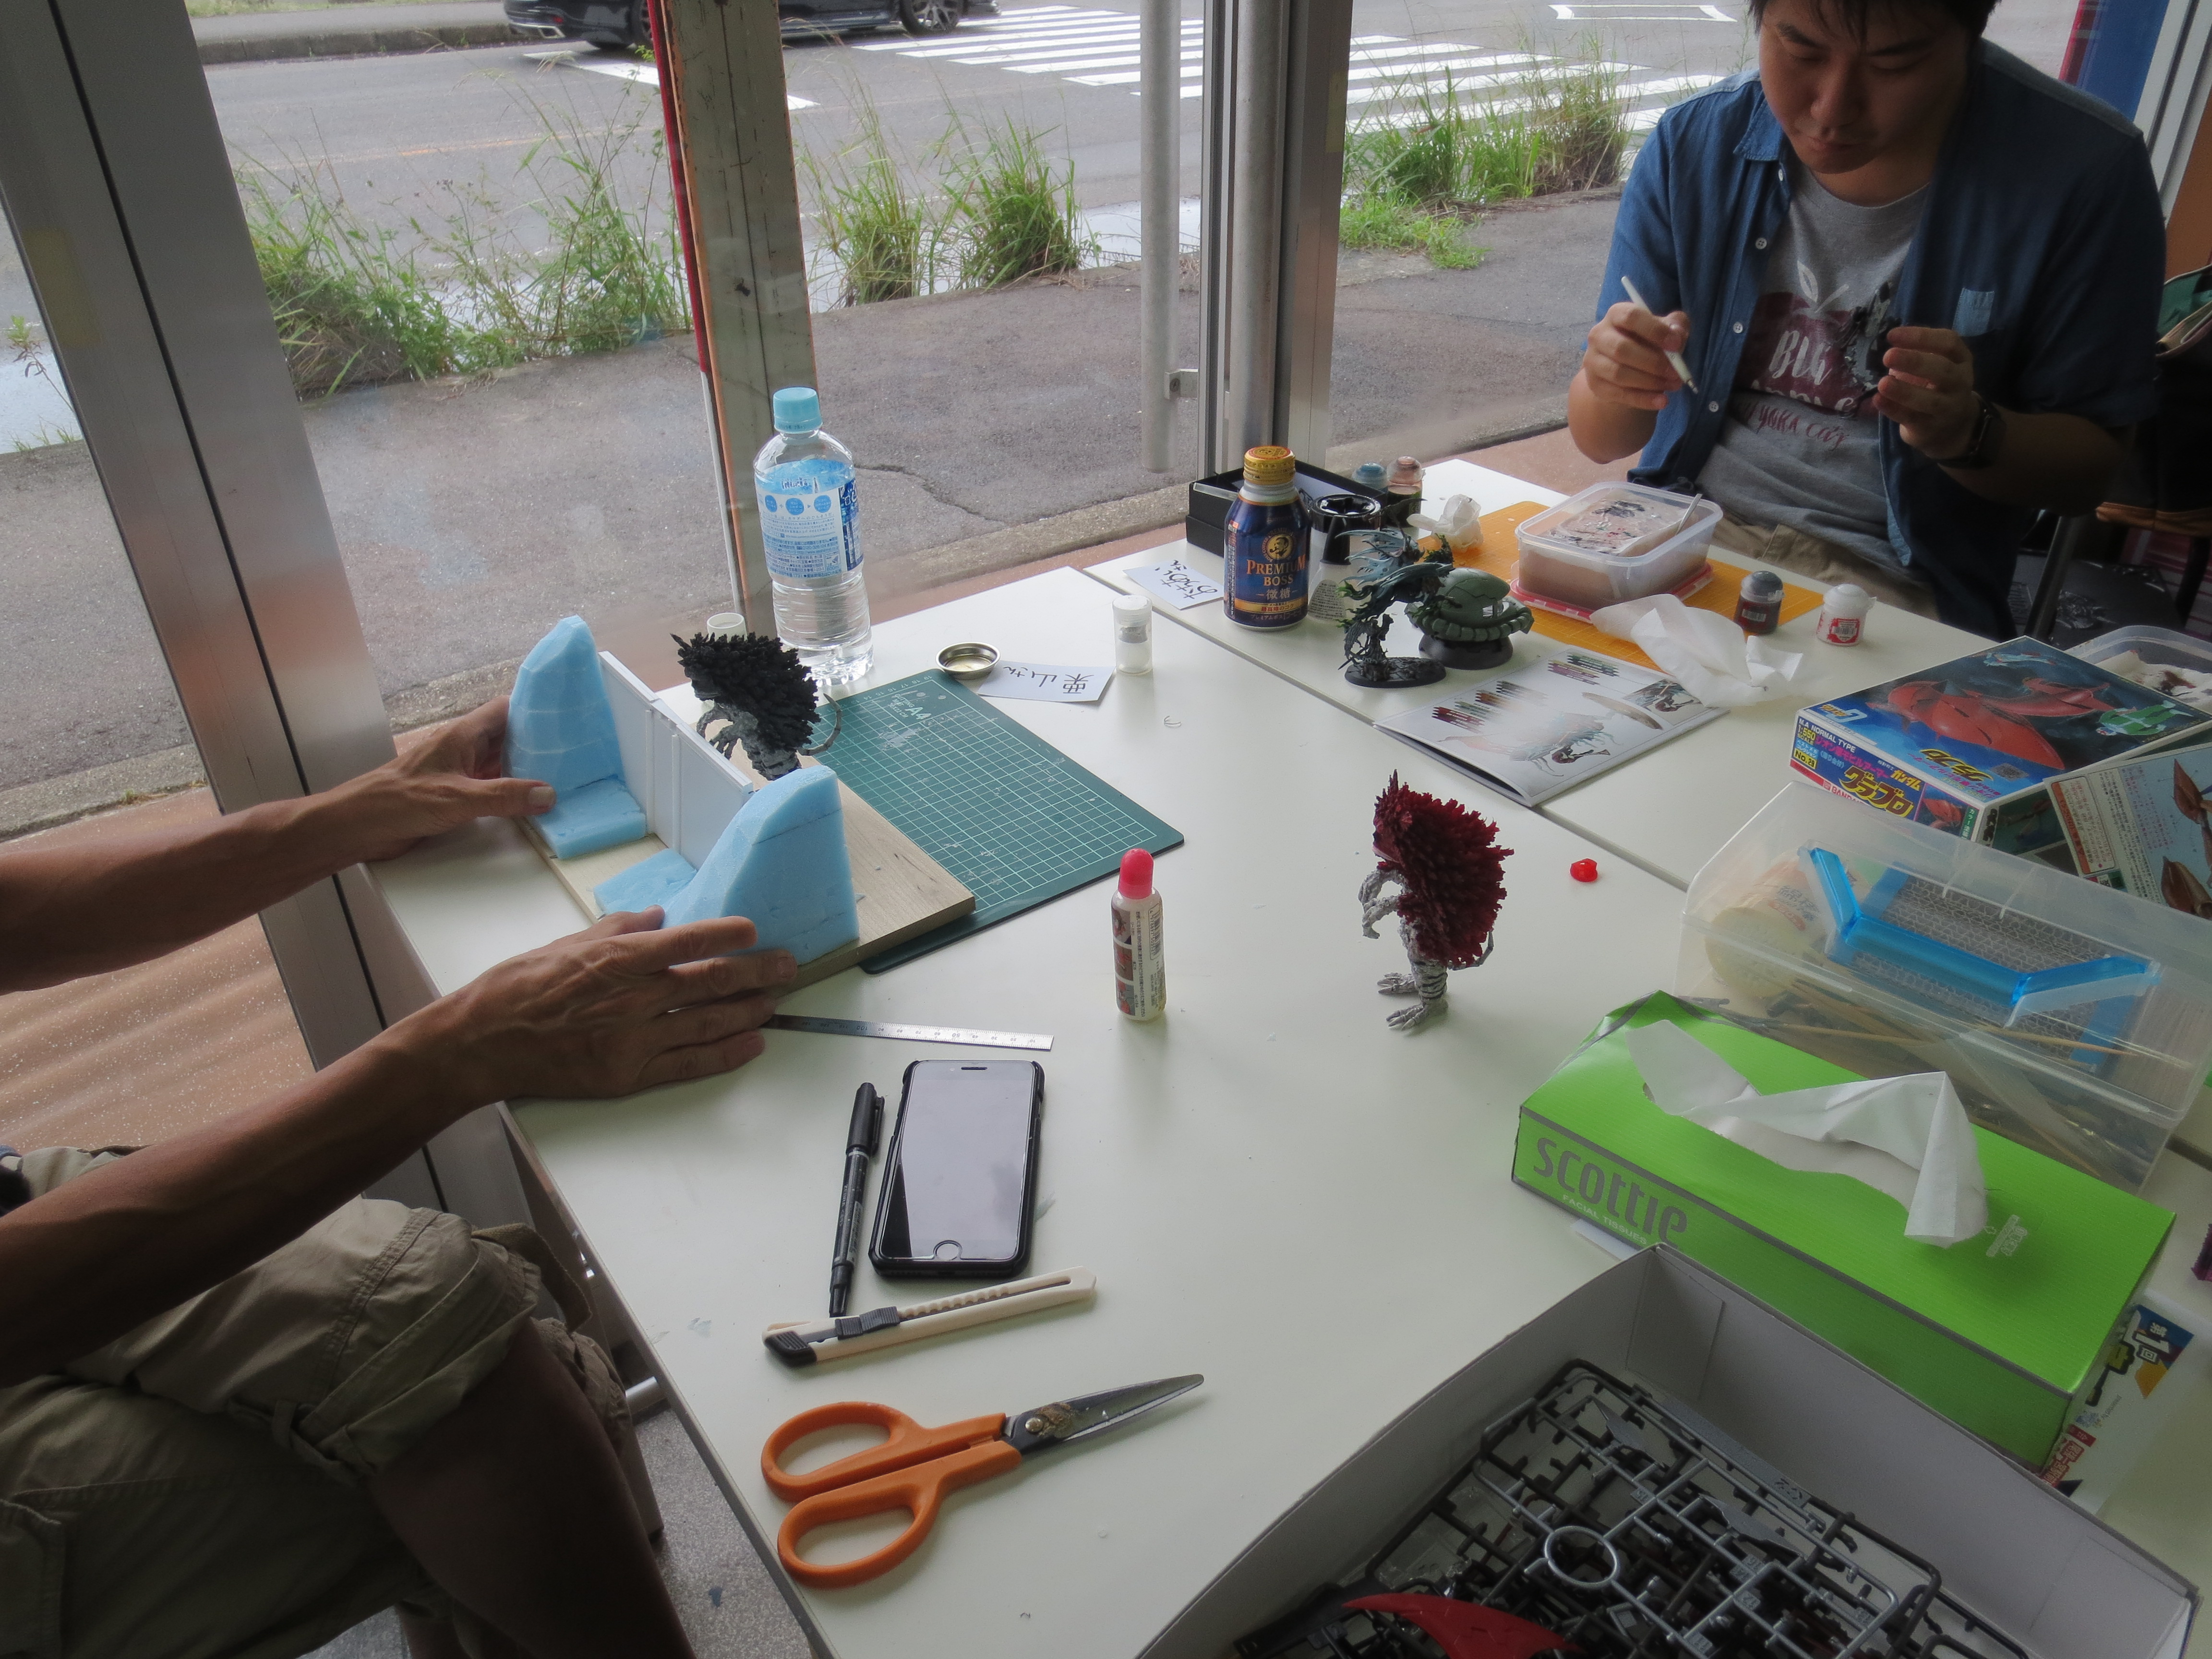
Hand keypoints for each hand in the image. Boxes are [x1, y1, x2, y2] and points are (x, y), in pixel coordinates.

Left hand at [320, 698, 554, 864]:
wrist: (357, 826)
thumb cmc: (397, 801)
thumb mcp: (457, 798)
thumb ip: (503, 796)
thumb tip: (547, 793)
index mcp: (460, 735)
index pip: (504, 709)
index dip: (533, 708)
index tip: (564, 714)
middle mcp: (461, 749)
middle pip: (507, 736)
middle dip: (537, 742)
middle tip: (573, 750)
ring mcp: (457, 771)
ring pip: (499, 762)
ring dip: (525, 769)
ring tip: (561, 775)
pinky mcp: (452, 794)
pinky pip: (489, 786)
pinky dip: (510, 791)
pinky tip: (529, 802)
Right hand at [384, 909, 795, 1105]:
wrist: (479, 1044)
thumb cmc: (515, 988)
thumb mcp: (564, 943)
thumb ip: (616, 929)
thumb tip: (656, 916)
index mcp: (616, 958)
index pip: (687, 941)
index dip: (727, 935)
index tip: (753, 929)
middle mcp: (632, 998)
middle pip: (710, 982)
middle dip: (756, 973)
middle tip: (787, 965)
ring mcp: (632, 1040)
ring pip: (708, 1023)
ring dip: (749, 1012)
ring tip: (775, 1001)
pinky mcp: (628, 1076)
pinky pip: (689, 1065)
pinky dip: (725, 1054)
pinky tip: (751, 1045)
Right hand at [1581, 302, 1690, 411]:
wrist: (1626, 367)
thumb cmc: (1648, 341)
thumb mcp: (1666, 328)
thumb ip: (1676, 326)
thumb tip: (1677, 334)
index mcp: (1616, 314)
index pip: (1631, 317)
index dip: (1654, 330)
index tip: (1676, 344)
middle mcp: (1599, 335)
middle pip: (1621, 349)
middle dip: (1653, 362)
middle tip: (1676, 372)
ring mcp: (1593, 361)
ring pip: (1619, 373)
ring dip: (1650, 382)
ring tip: (1673, 385)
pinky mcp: (1595, 384)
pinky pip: (1619, 394)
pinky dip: (1643, 399)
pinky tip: (1661, 401)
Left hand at [1874, 326, 1977, 458]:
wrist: (1954, 425)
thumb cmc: (1938, 385)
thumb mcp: (1937, 363)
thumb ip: (1919, 351)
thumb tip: (1892, 341)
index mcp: (1961, 359)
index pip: (1949, 343)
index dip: (1921, 337)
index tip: (1892, 334)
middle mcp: (1960, 382)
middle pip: (1943, 370)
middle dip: (1915, 361)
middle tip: (1888, 355)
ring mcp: (1948, 408)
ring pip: (1930, 400)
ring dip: (1904, 391)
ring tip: (1883, 383)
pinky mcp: (1931, 428)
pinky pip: (1912, 419)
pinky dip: (1894, 409)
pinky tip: (1878, 400)